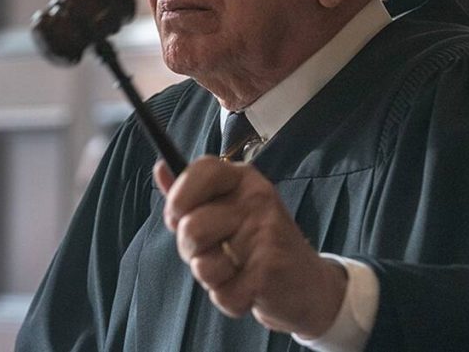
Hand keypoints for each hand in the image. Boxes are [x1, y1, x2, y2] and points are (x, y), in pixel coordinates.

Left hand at [154, 157, 346, 337]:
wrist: (308, 283)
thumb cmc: (257, 245)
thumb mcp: (226, 211)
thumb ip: (192, 193)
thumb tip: (160, 167)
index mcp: (243, 180)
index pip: (201, 170)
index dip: (179, 197)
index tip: (176, 217)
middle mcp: (256, 199)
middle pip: (192, 226)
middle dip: (191, 251)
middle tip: (214, 252)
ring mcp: (266, 232)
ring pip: (203, 264)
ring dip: (211, 278)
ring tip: (234, 270)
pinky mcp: (269, 269)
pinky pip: (222, 294)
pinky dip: (230, 300)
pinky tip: (249, 288)